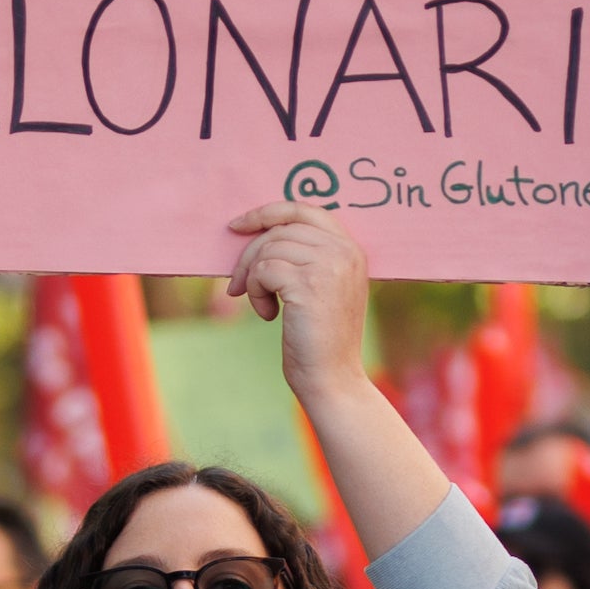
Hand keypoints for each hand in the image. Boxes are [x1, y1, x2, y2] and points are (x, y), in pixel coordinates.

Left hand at [224, 204, 376, 402]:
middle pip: (280, 229)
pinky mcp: (310, 283)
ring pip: (268, 249)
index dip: (267, 212)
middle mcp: (344, 251)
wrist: (332, 379)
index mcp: (351, 248)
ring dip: (253, 278)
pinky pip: (263, 270)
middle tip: (238, 285)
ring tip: (263, 305)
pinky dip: (255, 292)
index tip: (238, 226)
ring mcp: (330, 265)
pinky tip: (268, 314)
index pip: (305, 209)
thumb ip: (305, 258)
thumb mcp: (321, 289)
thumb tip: (257, 233)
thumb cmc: (319, 339)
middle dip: (250, 255)